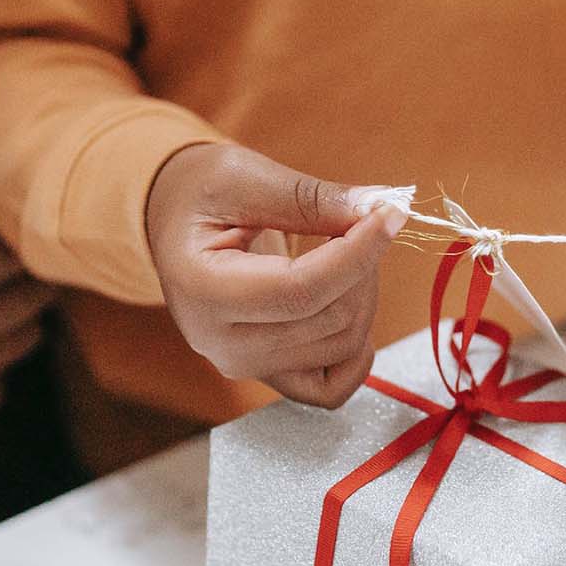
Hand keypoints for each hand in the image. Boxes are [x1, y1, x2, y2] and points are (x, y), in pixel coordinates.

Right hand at [145, 143, 406, 407]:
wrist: (176, 224)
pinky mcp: (268, 373)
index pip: (302, 290)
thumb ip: (311, 198)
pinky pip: (331, 389)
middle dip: (364, 265)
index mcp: (202, 290)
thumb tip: (378, 208)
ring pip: (341, 346)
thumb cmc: (202, 194)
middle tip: (358, 220)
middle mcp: (220, 341)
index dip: (358, 253)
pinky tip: (353, 307)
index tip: (389, 215)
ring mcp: (245, 364)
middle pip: (330, 319)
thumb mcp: (245, 177)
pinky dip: (357, 354)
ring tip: (346, 251)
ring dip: (364, 295)